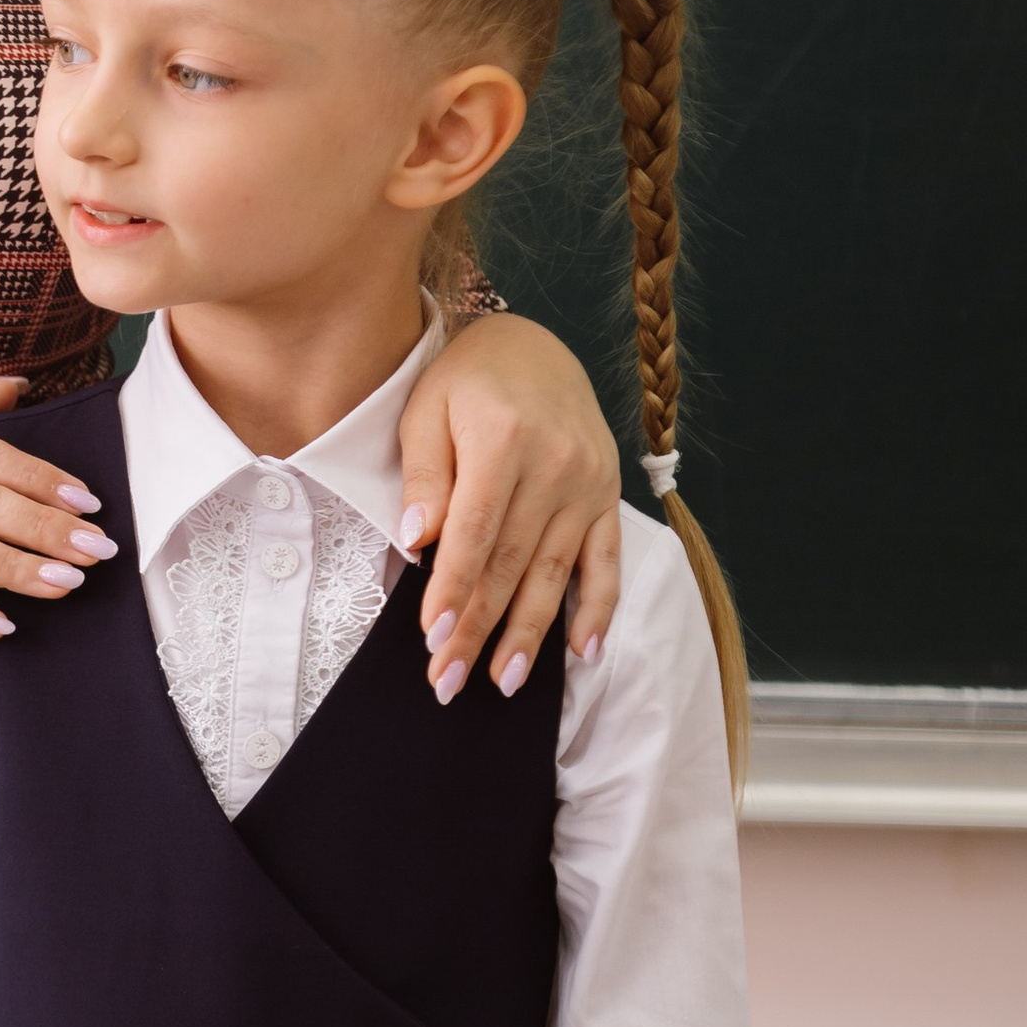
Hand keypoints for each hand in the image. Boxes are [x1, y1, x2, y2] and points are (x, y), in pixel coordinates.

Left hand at [398, 315, 623, 698]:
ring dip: (529, 633)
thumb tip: (418, 541)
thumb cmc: (468, 379)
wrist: (532, 345)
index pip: (475, 531)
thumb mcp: (427, 409)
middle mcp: (556, 464)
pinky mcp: (607, 495)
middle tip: (448, 681)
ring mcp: (589, 483)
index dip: (454, 588)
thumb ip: (425, 475)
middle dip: (479, 628)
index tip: (432, 637)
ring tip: (503, 681)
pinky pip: (607, 560)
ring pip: (555, 572)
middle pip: (511, 562)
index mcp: (505, 439)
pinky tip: (582, 652)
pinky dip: (598, 608)